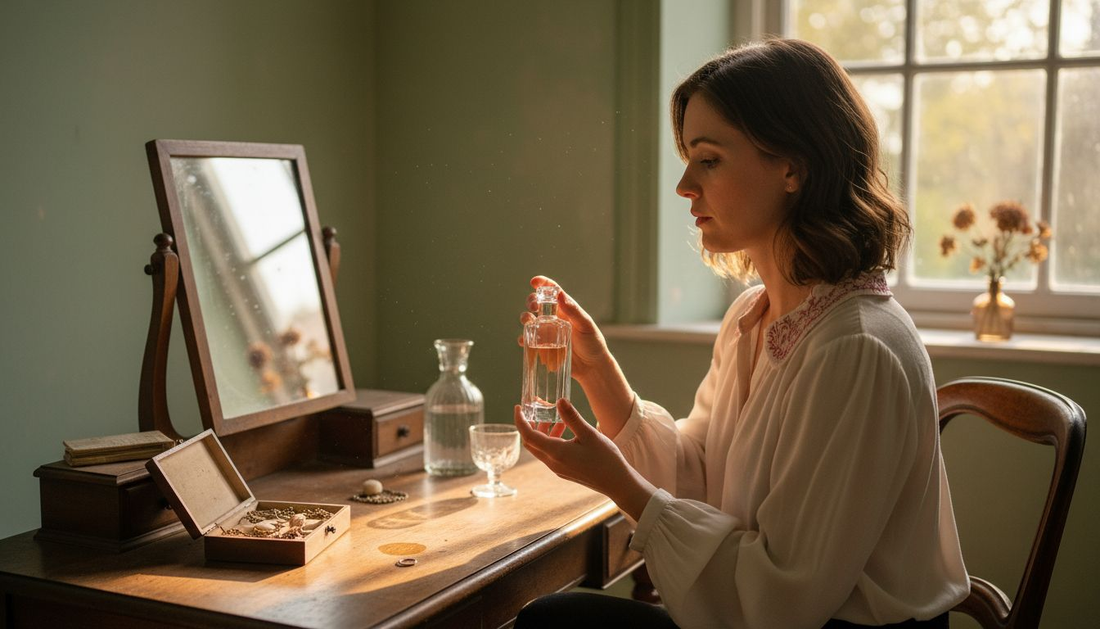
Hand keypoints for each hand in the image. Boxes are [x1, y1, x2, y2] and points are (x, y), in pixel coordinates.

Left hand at [515, 399, 655, 520]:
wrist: (617, 483)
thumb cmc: (606, 459)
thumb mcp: (589, 434)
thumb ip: (572, 417)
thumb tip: (559, 401)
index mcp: (556, 453)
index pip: (528, 435)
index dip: (520, 421)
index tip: (518, 407)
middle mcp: (553, 463)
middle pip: (531, 443)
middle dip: (531, 425)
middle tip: (539, 411)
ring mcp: (558, 469)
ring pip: (541, 448)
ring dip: (543, 433)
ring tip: (558, 420)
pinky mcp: (565, 471)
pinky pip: (550, 454)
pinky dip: (551, 441)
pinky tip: (567, 432)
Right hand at [516, 277, 633, 436]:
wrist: (592, 368)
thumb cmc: (593, 344)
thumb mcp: (585, 325)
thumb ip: (573, 310)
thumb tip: (559, 294)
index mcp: (565, 309)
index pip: (552, 292)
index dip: (542, 284)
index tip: (534, 282)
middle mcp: (554, 319)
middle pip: (537, 304)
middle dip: (531, 301)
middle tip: (533, 306)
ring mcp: (548, 332)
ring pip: (530, 321)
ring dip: (525, 318)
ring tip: (528, 321)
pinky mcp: (544, 347)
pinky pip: (529, 340)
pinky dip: (524, 338)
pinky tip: (524, 340)